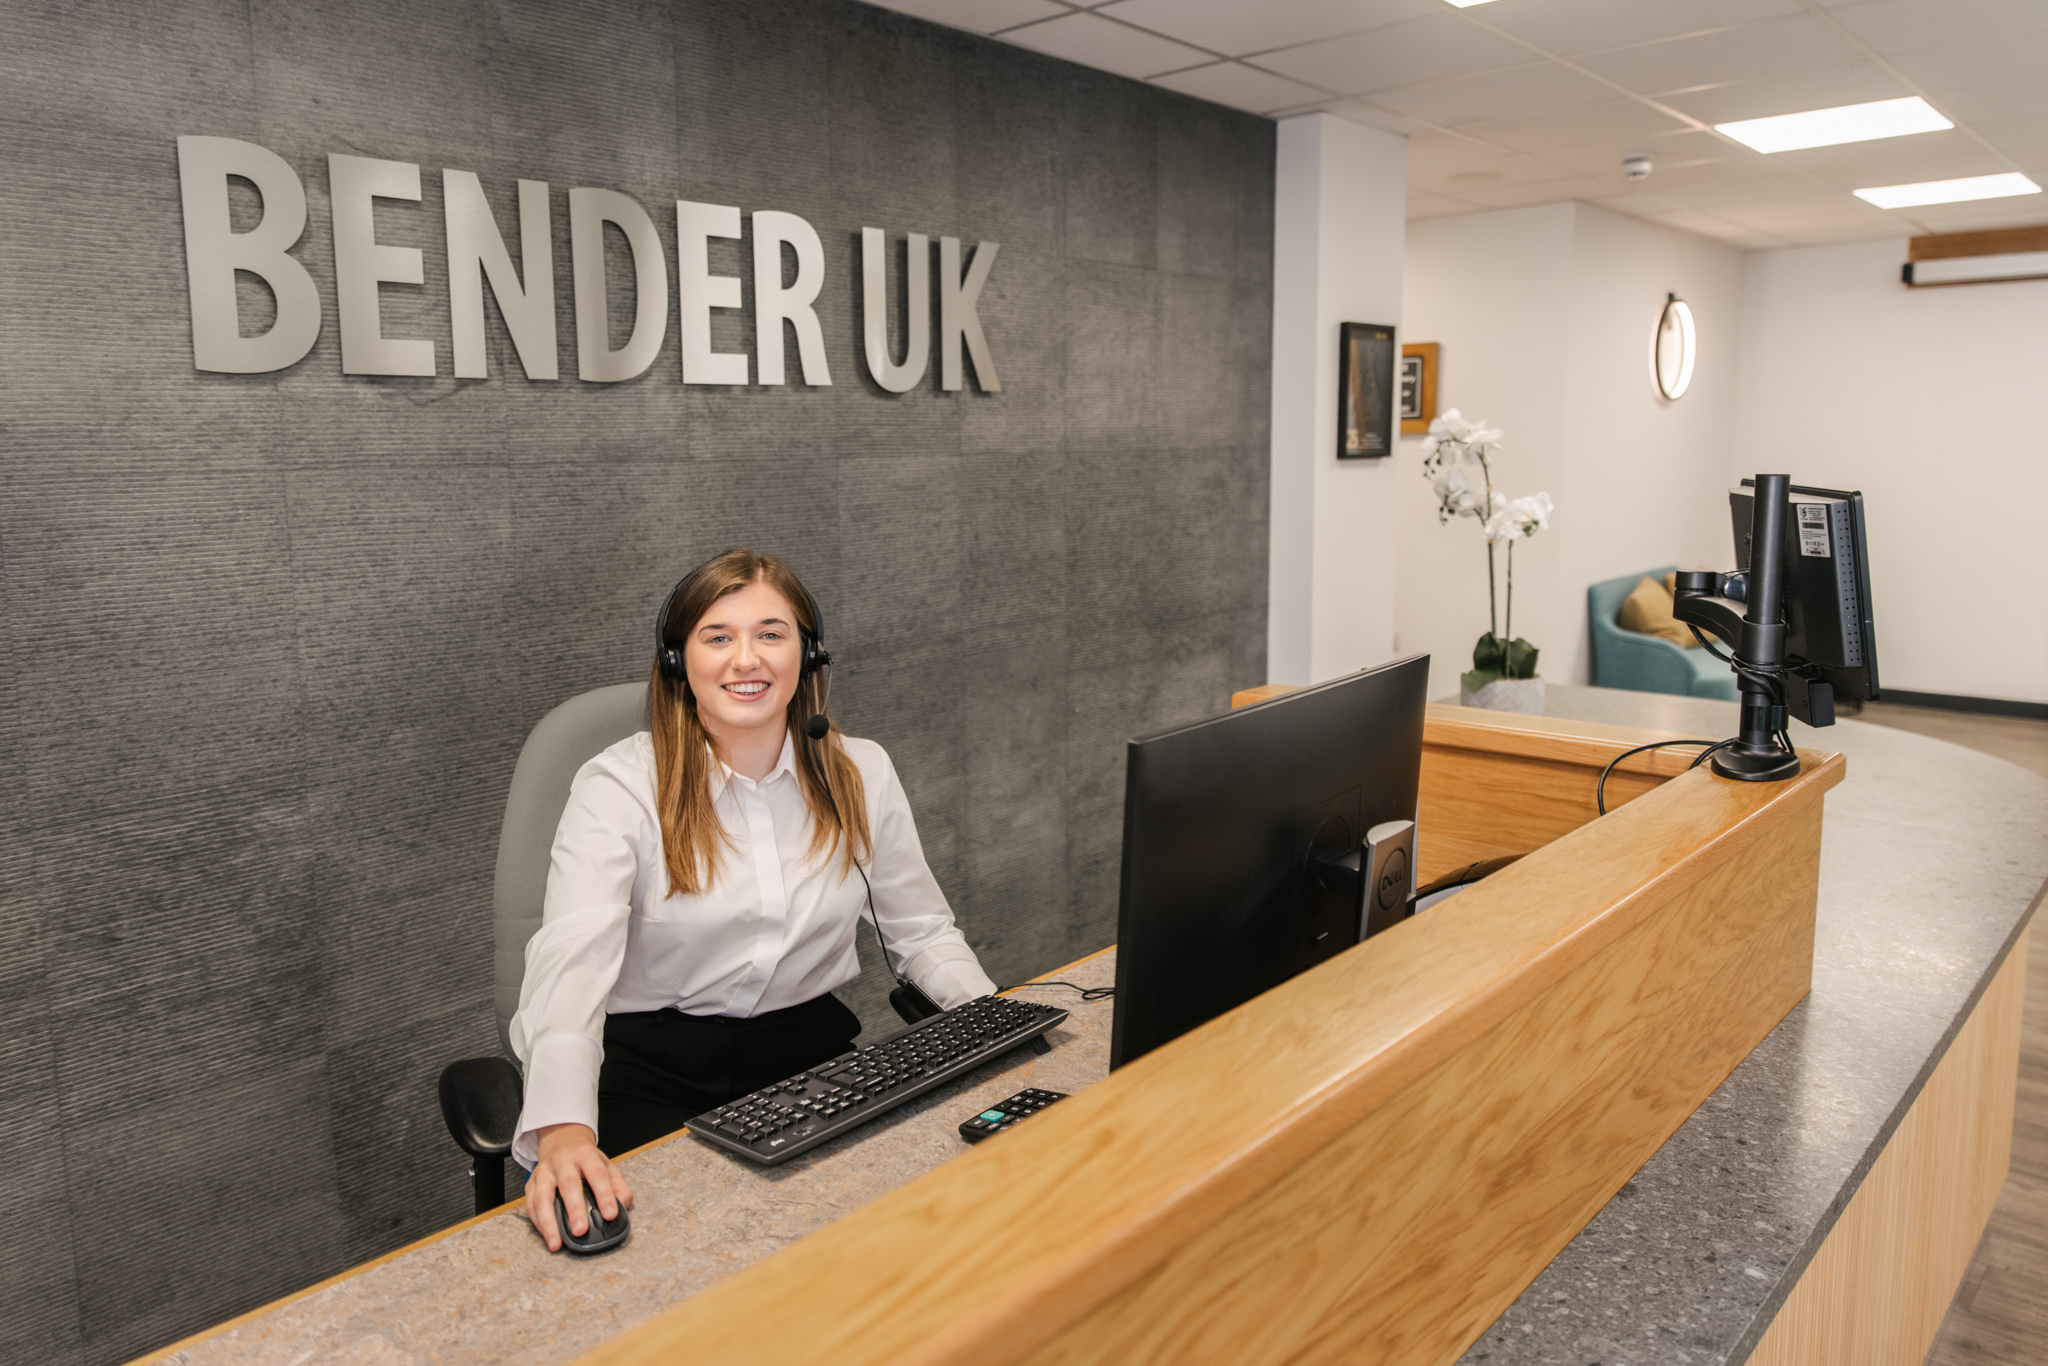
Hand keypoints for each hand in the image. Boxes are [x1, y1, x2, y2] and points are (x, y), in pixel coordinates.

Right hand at [525, 1123, 633, 1252]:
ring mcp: (544, 1171)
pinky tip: (546, 1235)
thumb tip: (623, 1206)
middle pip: (568, 1185)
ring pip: (542, 1197)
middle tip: (580, 1231)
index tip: (610, 1215)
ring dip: (548, 1223)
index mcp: (585, 1154)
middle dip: (574, 1210)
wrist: (561, 1141)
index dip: (605, 1195)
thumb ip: (618, 1186)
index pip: (597, 1174)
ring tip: (556, 1243)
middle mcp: (562, 1161)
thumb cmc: (585, 1159)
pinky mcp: (530, 1183)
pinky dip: (537, 1223)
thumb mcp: (606, 1165)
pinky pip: (530, 1205)